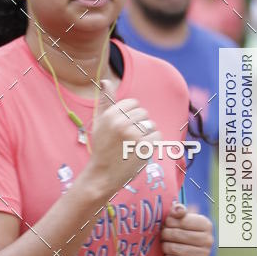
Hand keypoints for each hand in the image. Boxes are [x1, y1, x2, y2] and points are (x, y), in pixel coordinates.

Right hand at [84, 78, 161, 198]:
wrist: (102, 175)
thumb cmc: (101, 147)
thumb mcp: (99, 122)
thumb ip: (105, 101)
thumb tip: (106, 80)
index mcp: (111, 114)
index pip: (134, 103)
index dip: (131, 115)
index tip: (124, 128)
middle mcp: (122, 123)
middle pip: (143, 113)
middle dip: (139, 124)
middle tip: (128, 139)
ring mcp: (134, 135)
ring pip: (151, 124)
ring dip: (146, 134)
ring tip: (134, 145)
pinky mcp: (144, 147)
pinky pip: (157, 135)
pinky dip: (152, 143)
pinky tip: (141, 150)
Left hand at [161, 202, 213, 255]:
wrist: (187, 253)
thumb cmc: (182, 231)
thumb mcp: (180, 218)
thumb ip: (178, 210)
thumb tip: (178, 210)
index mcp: (205, 224)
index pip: (183, 220)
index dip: (170, 222)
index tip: (167, 224)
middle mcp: (208, 239)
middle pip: (177, 234)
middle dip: (165, 234)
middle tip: (163, 235)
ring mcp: (205, 254)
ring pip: (175, 248)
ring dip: (165, 246)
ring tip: (165, 244)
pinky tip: (169, 255)